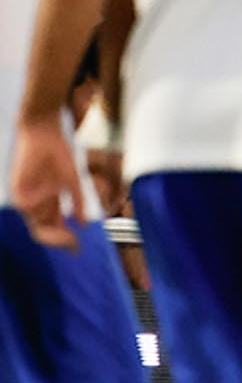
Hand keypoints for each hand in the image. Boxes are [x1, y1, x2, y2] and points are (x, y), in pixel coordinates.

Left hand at [9, 117, 84, 249]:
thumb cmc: (59, 154)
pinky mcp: (17, 189)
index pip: (53, 229)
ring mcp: (26, 197)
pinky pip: (27, 205)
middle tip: (74, 246)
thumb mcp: (73, 182)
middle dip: (59, 242)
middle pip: (43, 233)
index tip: (79, 249)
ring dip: (52, 232)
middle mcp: (36, 203)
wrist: (44, 133)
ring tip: (67, 235)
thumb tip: (83, 225)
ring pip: (35, 225)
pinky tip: (52, 195)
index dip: (65, 241)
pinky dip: (41, 204)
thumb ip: (78, 202)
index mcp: (49, 203)